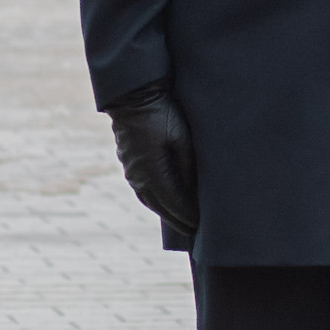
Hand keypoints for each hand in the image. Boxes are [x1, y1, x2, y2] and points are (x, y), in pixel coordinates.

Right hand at [107, 84, 198, 232]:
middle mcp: (139, 177)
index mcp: (154, 173)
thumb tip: (194, 191)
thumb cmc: (164, 114)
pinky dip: (154, 200)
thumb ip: (188, 167)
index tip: (201, 228)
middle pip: (161, 207)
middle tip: (193, 233)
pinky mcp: (129, 163)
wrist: (135, 96)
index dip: (188, 217)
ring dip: (165, 212)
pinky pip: (142, 190)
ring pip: (150, 201)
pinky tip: (163, 202)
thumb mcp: (183, 139)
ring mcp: (131, 171)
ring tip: (180, 221)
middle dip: (178, 221)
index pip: (174, 204)